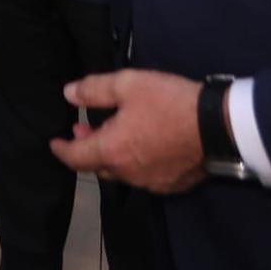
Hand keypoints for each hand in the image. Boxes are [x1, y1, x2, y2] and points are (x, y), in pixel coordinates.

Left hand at [49, 70, 206, 193]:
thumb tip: (68, 95)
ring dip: (111, 154)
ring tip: (113, 133)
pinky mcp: (171, 185)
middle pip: (98, 166)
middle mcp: (128, 173)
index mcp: (112, 151)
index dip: (61, 150)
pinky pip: (143, 176)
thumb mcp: (128, 85)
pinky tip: (142, 145)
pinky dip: (134, 161)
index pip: (76, 158)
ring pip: (121, 172)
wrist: (217, 127)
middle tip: (85, 129)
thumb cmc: (168, 103)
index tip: (53, 143)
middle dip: (87, 148)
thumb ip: (94, 90)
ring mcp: (150, 182)